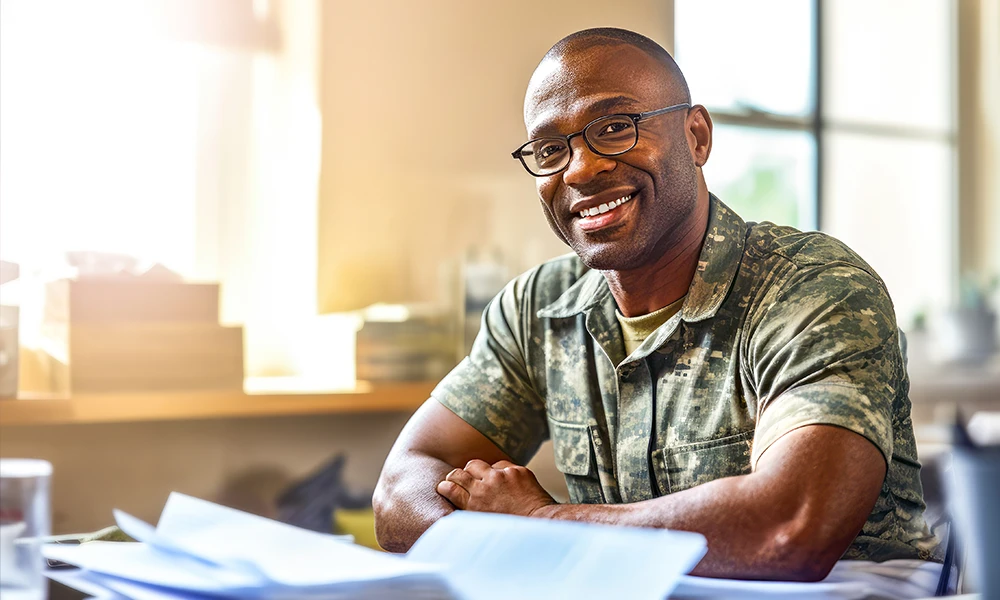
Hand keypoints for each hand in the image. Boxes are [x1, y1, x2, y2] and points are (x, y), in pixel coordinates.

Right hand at [436, 460, 555, 517]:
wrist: (541, 522)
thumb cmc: (512, 529)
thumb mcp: (485, 526)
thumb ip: (470, 513)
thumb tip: (456, 505)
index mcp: (474, 505)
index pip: (449, 488)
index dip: (445, 486)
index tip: (444, 487)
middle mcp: (484, 488)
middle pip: (458, 473)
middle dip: (455, 476)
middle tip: (458, 479)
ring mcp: (500, 476)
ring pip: (476, 464)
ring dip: (474, 470)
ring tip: (478, 477)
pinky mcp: (515, 470)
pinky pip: (499, 465)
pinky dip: (498, 472)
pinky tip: (503, 481)